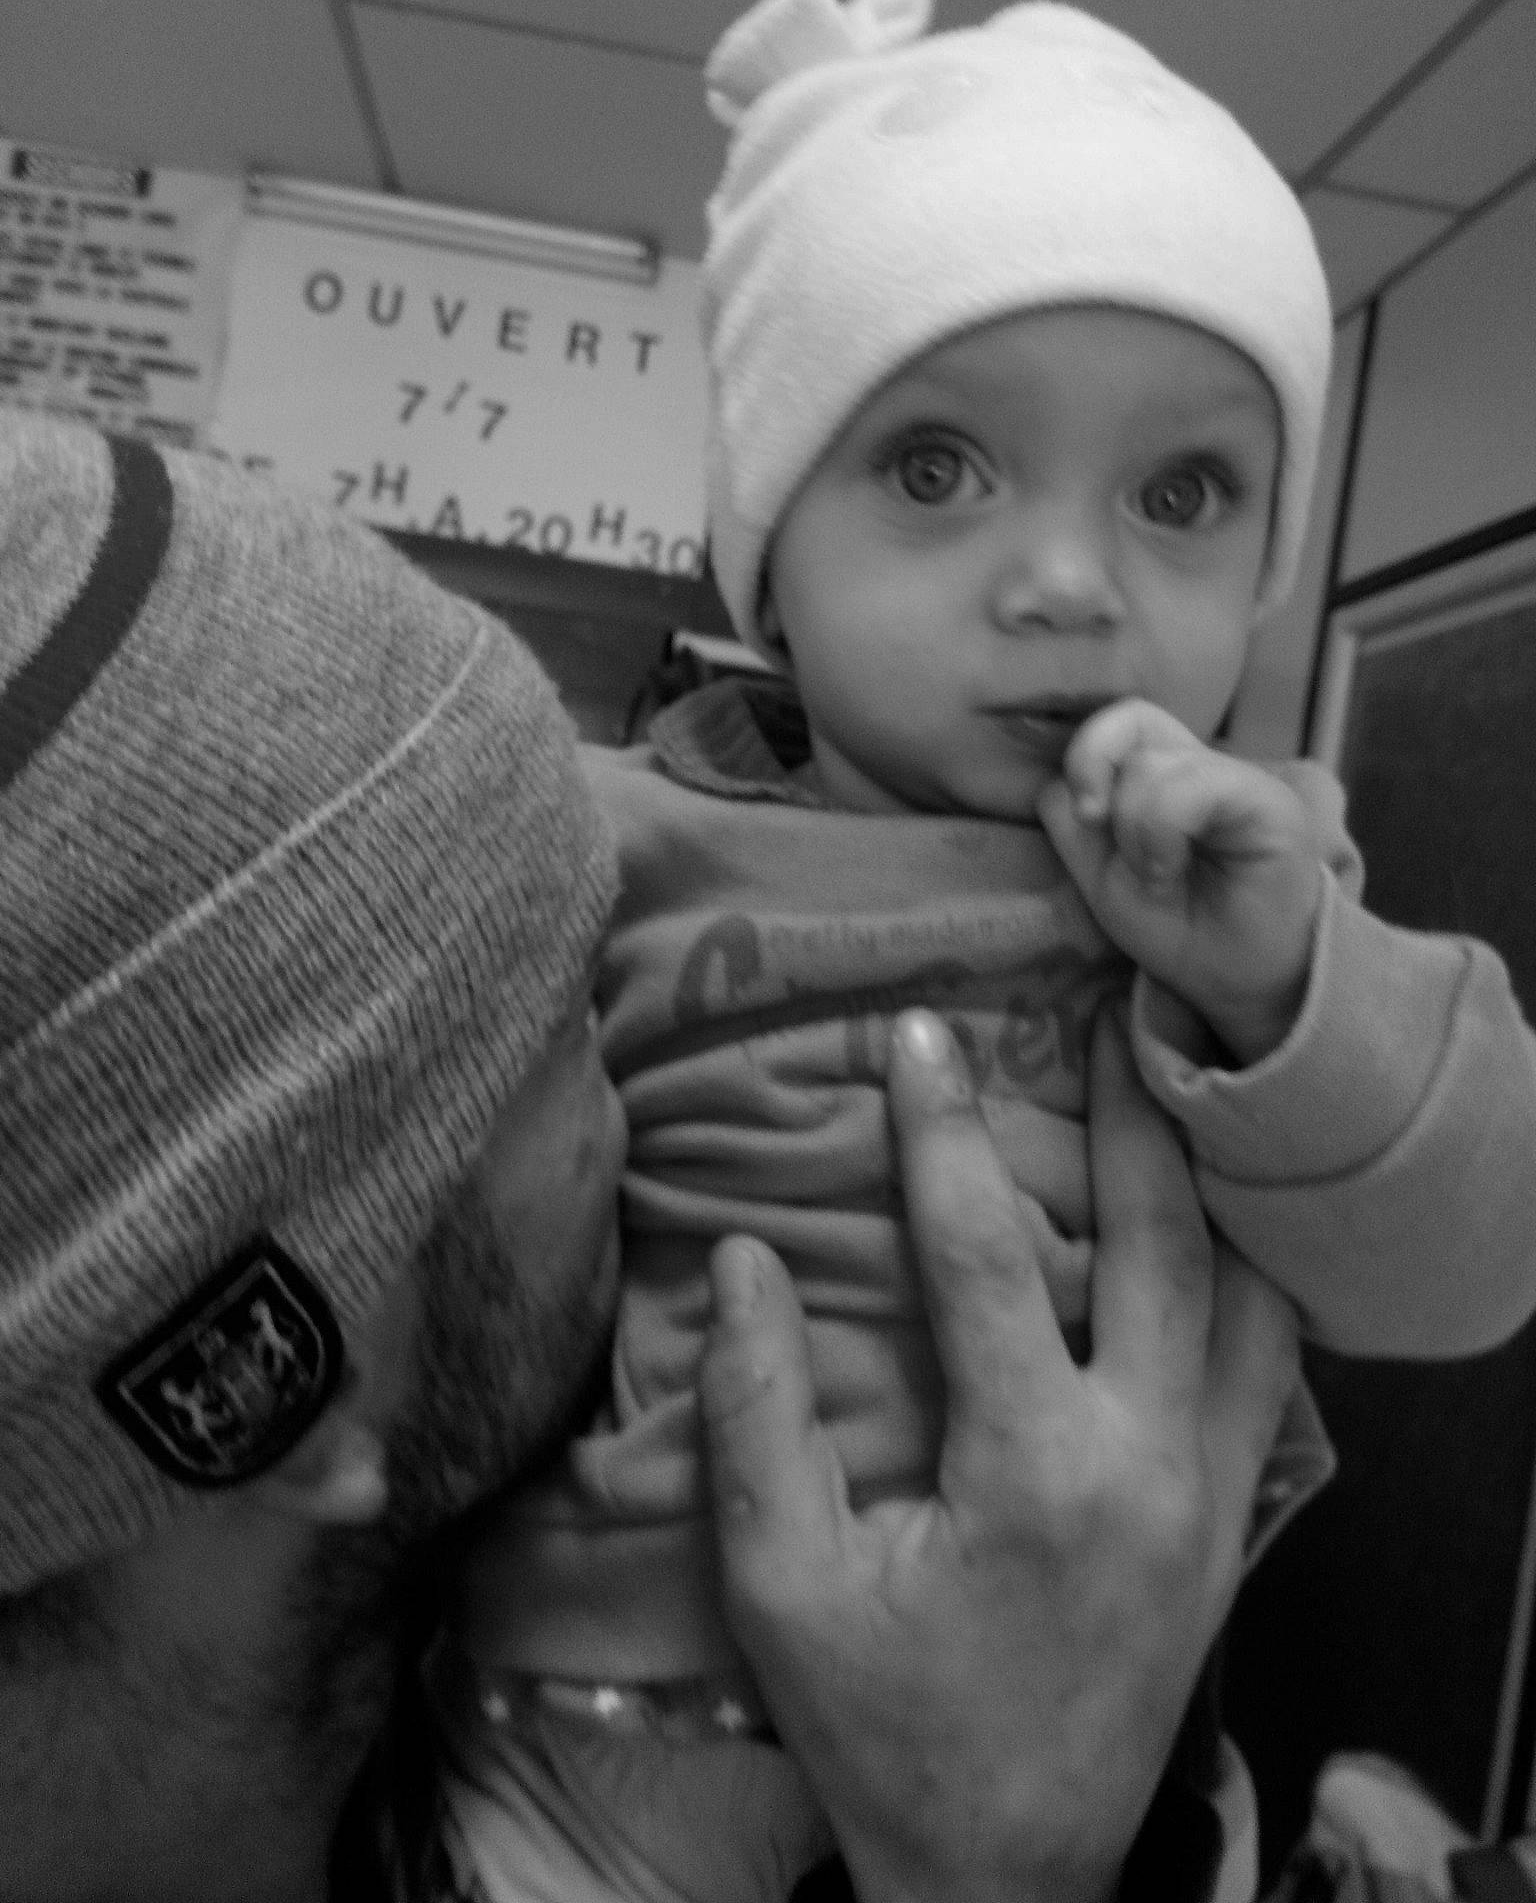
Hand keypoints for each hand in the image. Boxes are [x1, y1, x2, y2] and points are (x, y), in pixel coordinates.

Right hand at [698, 1005, 1297, 1902]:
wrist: (1008, 1874)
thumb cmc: (883, 1730)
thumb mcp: (781, 1586)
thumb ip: (755, 1415)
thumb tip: (743, 1262)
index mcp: (1035, 1471)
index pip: (984, 1252)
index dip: (940, 1128)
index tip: (920, 1031)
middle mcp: (1152, 1463)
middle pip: (1164, 1237)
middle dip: (1131, 1109)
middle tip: (1109, 1009)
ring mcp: (1215, 1493)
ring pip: (1252, 1294)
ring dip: (1211, 1187)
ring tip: (1173, 1096)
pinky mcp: (1234, 1522)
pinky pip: (1268, 1364)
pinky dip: (1245, 1275)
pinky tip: (1207, 1229)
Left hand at [1037, 699, 1324, 1063]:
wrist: (1239, 980)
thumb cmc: (1180, 930)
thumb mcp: (1103, 878)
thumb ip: (1075, 827)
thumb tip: (1061, 782)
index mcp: (1165, 775)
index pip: (1121, 724)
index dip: (1086, 755)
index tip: (1085, 816)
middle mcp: (1202, 765)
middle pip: (1132, 719)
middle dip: (1098, 777)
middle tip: (1109, 839)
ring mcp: (1238, 777)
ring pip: (1152, 763)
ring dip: (1135, 829)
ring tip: (1158, 875)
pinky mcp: (1268, 799)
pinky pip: (1193, 784)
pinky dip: (1162, 831)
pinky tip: (1170, 871)